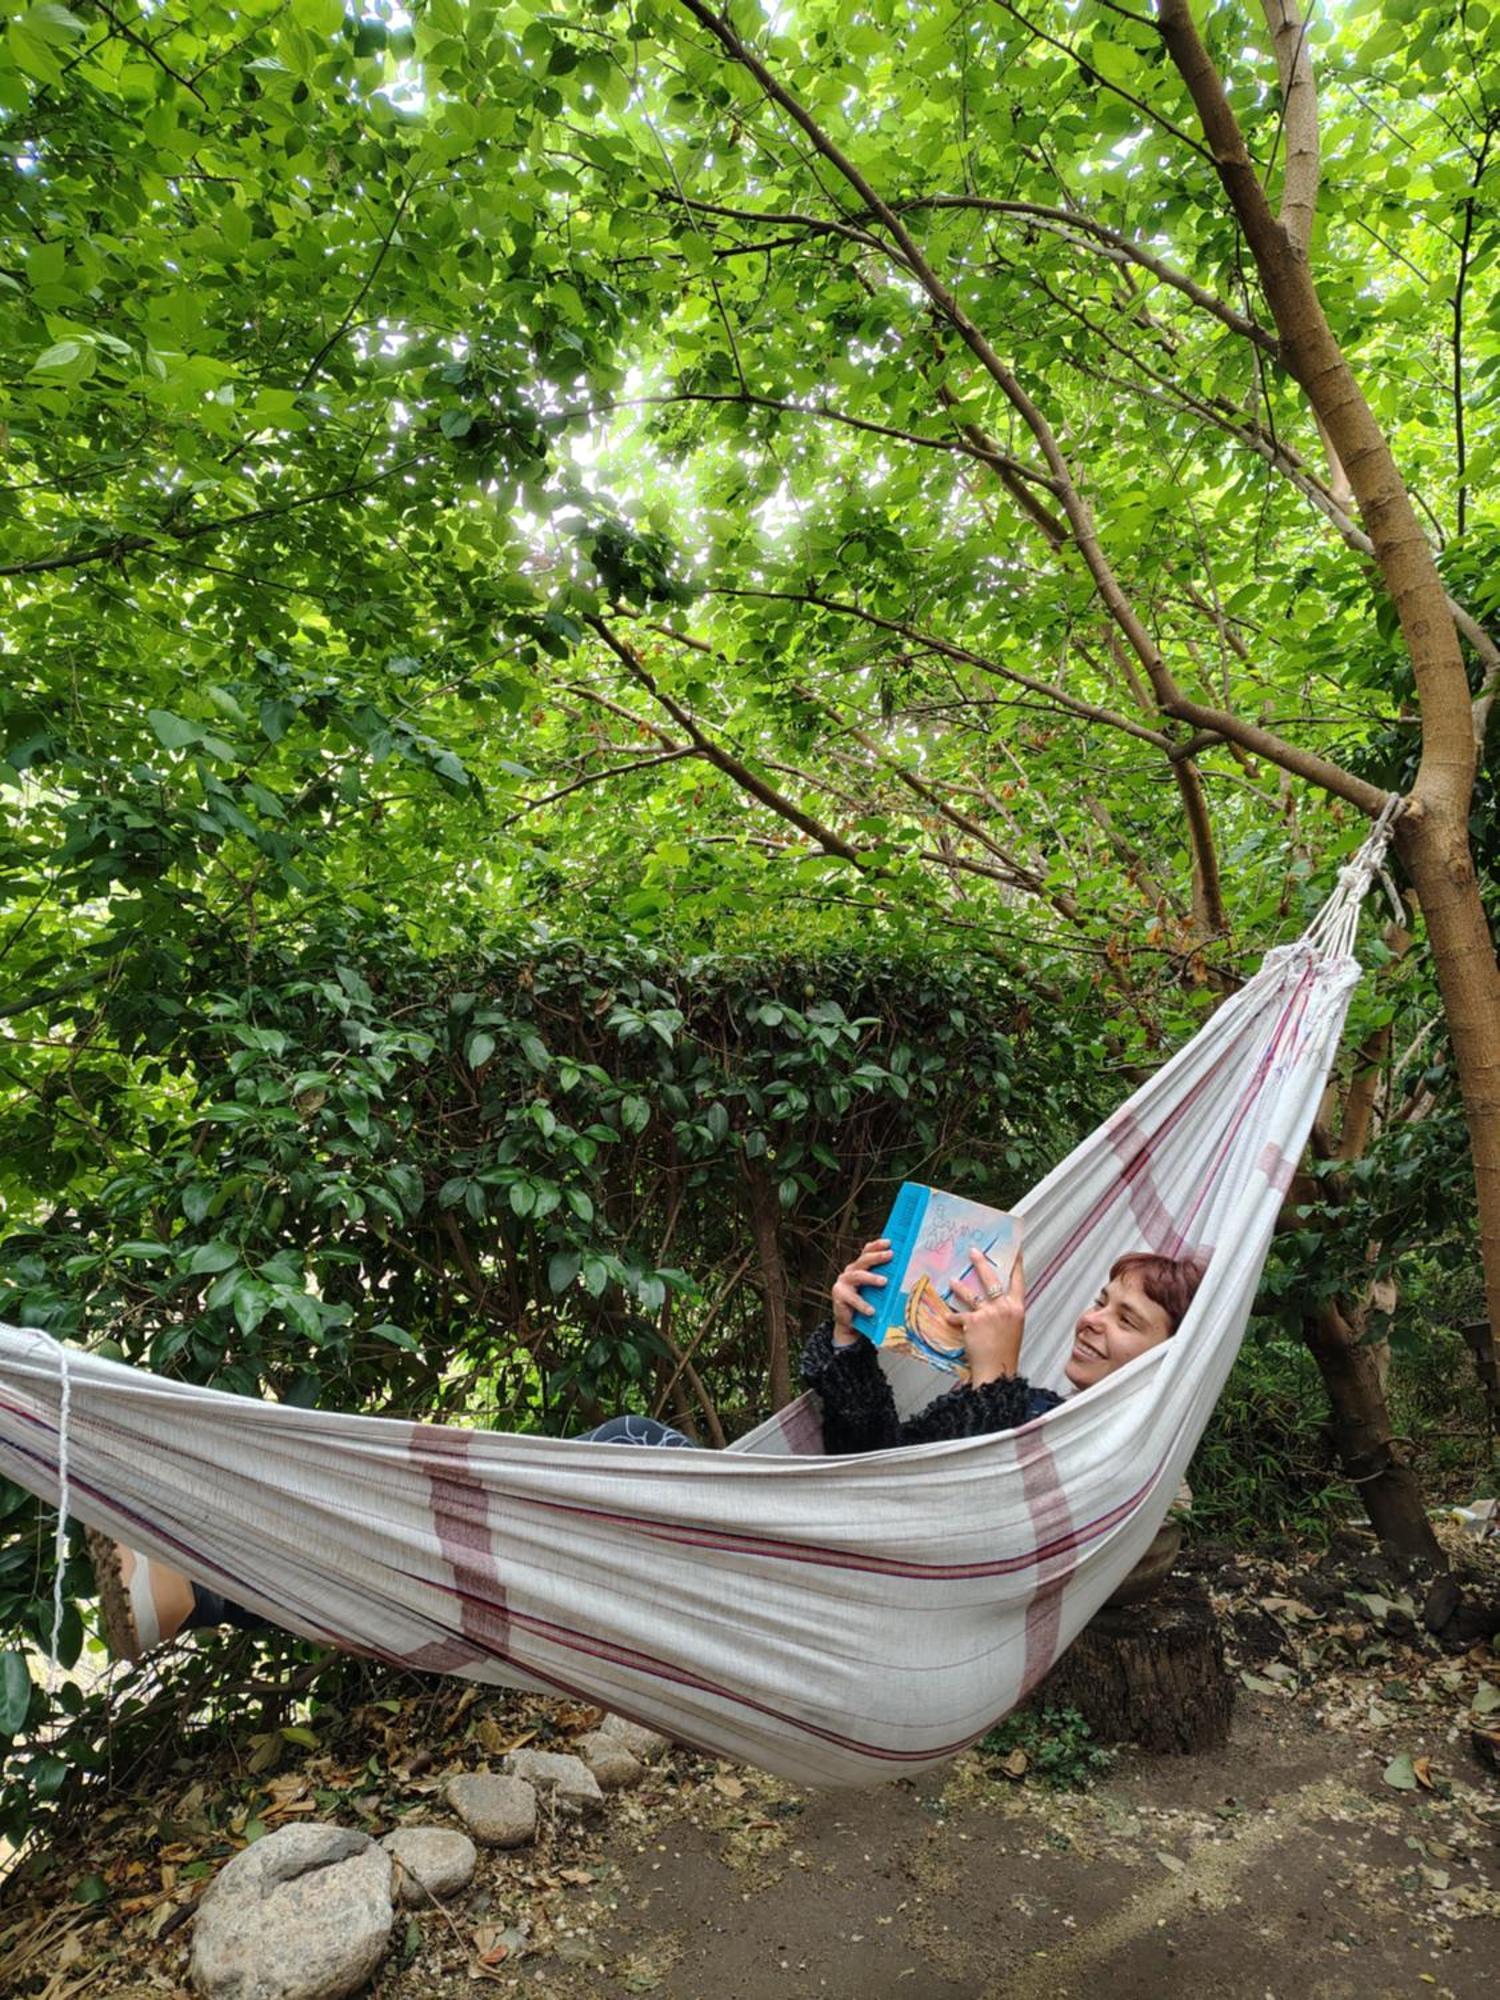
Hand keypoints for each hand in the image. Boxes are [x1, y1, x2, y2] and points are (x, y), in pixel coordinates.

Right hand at [831, 1239, 891, 1346]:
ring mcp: (843, 1283)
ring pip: (858, 1276)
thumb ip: (883, 1279)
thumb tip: (902, 1272)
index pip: (867, 1252)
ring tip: (884, 1281)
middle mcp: (850, 1271)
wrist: (850, 1323)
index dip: (877, 1245)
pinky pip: (852, 1299)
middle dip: (877, 1256)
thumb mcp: (875, 1290)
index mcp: (859, 1267)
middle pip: (863, 1260)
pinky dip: (863, 1305)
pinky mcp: (839, 1295)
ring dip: (872, 1278)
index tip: (889, 1242)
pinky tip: (872, 1311)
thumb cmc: (866, 1302)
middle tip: (891, 1255)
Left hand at [947, 1246, 1024, 1385]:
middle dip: (981, 1263)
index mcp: (1017, 1308)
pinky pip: (960, 1315)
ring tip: (952, 1281)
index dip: (1017, 1264)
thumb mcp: (1014, 1328)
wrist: (997, 1369)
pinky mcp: (973, 1321)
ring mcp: (988, 1313)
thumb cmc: (1005, 1352)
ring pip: (971, 1293)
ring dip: (959, 1287)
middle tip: (973, 1251)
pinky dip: (953, 1318)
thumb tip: (996, 1299)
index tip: (1016, 1249)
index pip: (1018, 1281)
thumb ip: (1007, 1311)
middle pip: (991, 1279)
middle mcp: (1004, 1308)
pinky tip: (948, 1317)